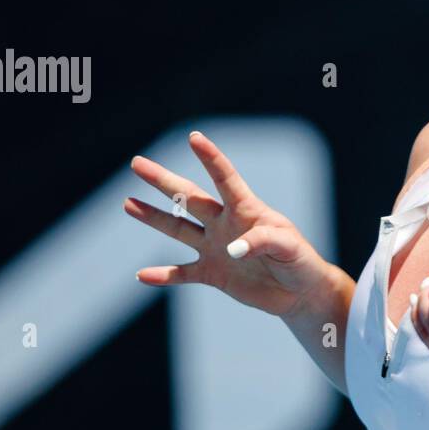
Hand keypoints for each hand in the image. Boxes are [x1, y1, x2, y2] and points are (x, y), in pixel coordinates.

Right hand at [125, 130, 332, 318]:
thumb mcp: (289, 247)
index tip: (194, 137)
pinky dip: (163, 275)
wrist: (299, 291)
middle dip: (163, 181)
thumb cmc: (299, 261)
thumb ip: (263, 241)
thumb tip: (231, 250)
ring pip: (178, 229)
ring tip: (128, 203)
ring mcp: (215, 248)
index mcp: (246, 210)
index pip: (226, 179)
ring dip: (153, 217)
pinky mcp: (213, 274)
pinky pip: (182, 273)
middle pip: (189, 198)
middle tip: (137, 163)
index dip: (211, 158)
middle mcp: (225, 224)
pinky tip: (142, 275)